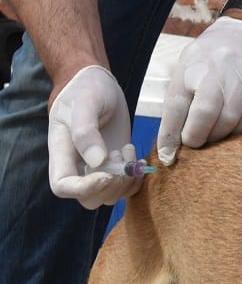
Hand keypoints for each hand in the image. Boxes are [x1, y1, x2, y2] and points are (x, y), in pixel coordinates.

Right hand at [48, 65, 140, 208]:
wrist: (97, 84)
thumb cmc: (85, 90)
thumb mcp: (85, 104)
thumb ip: (86, 131)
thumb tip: (96, 162)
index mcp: (61, 153)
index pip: (63, 187)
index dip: (84, 189)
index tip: (107, 174)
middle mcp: (78, 166)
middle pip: (89, 199)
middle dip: (111, 186)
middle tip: (120, 155)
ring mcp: (98, 168)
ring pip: (110, 196)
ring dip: (125, 181)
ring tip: (127, 150)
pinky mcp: (116, 164)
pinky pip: (126, 187)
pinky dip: (136, 180)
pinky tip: (137, 159)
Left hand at [157, 16, 241, 164]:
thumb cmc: (214, 57)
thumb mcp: (189, 67)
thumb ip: (180, 101)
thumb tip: (169, 145)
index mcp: (192, 65)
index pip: (176, 106)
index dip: (169, 136)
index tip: (168, 156)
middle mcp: (217, 69)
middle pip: (205, 114)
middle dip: (196, 137)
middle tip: (196, 142)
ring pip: (229, 120)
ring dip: (220, 136)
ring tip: (215, 133)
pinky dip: (241, 129)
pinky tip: (235, 125)